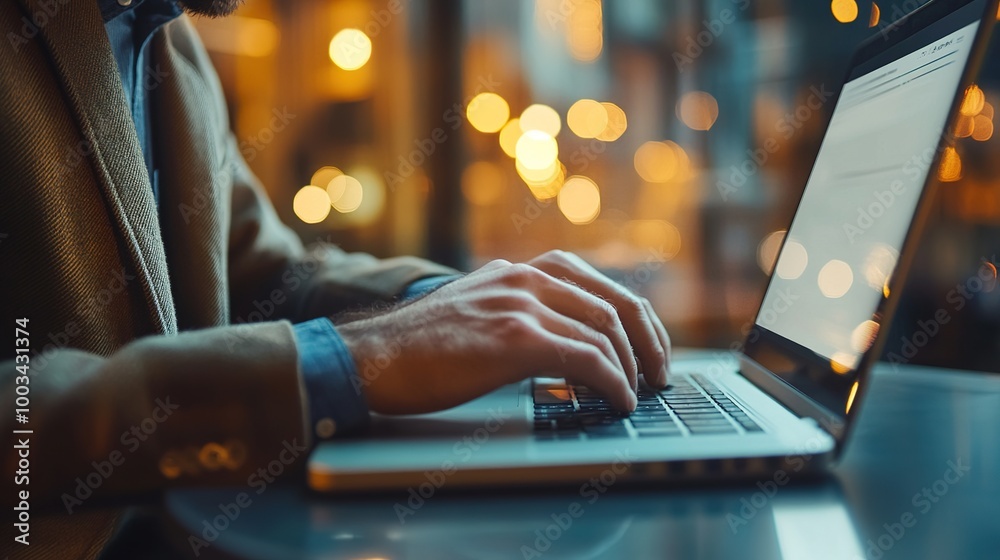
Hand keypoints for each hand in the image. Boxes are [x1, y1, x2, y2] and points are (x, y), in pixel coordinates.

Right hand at [336, 253, 669, 414]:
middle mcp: (526, 279)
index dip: (637, 319)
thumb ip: (518, 313)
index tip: (651, 348)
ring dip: (632, 369)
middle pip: (615, 304)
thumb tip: (563, 343)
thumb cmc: (420, 347)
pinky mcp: (514, 338)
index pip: (599, 285)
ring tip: (636, 395)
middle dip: (649, 343)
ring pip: (604, 331)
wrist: (374, 357)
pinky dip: (612, 382)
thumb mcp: (477, 311)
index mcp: (520, 272)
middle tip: (660, 375)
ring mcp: (521, 305)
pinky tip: (617, 400)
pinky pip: (586, 357)